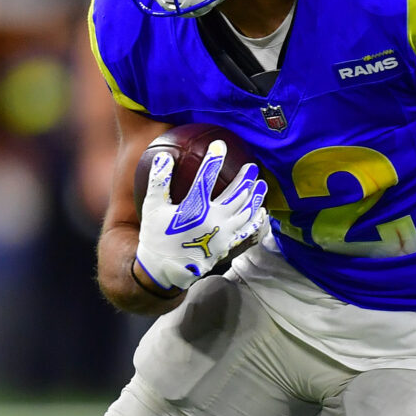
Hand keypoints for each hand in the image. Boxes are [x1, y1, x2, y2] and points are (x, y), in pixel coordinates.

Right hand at [135, 140, 268, 290]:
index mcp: (194, 208)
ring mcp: (224, 233)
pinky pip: (247, 230)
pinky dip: (257, 220)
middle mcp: (213, 219)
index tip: (220, 145)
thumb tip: (165, 155)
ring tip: (262, 184)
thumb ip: (159, 181)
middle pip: (236, 194)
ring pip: (246, 211)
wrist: (165, 270)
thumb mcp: (152, 208)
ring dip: (255, 196)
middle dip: (246, 178)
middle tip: (252, 167)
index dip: (214, 159)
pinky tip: (262, 212)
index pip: (207, 177)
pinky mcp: (228, 245)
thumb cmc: (156, 237)